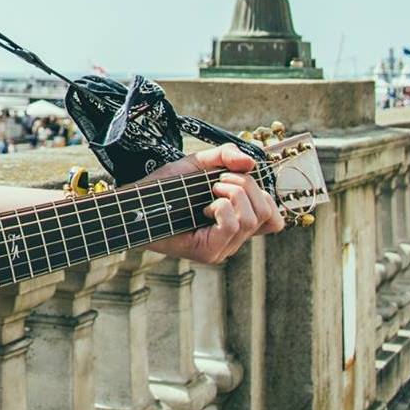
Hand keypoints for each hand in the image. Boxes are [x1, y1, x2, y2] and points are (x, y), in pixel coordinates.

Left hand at [141, 143, 284, 263]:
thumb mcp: (198, 164)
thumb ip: (225, 157)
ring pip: (253, 219)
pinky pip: (233, 225)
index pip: (274, 219)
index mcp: (236, 222)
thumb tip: (252, 161)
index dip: (264, 195)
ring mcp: (223, 248)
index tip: (235, 180)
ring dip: (234, 193)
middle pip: (268, 214)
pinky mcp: (209, 252)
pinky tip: (204, 205)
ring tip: (211, 190)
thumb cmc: (165, 187)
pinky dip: (222, 206)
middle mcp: (233, 238)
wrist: (135, 203)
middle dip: (247, 187)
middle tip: (219, 182)